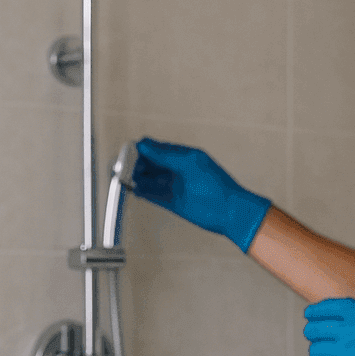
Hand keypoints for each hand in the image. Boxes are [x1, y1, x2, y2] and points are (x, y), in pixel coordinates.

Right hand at [131, 138, 271, 252]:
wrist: (230, 211)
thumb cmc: (215, 185)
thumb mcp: (188, 163)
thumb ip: (164, 154)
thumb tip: (144, 144)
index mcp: (185, 156)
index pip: (158, 149)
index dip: (143, 149)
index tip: (129, 150)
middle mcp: (179, 171)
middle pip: (152, 165)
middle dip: (138, 164)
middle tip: (124, 166)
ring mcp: (176, 187)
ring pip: (151, 180)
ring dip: (139, 179)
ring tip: (126, 178)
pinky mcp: (174, 203)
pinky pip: (154, 196)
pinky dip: (144, 193)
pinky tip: (135, 190)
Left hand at [303, 298, 354, 355]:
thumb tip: (354, 320)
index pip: (326, 307)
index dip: (315, 312)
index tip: (310, 315)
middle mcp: (351, 328)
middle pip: (314, 327)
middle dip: (313, 332)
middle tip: (315, 336)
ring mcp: (348, 350)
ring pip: (315, 349)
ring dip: (319, 351)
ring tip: (325, 353)